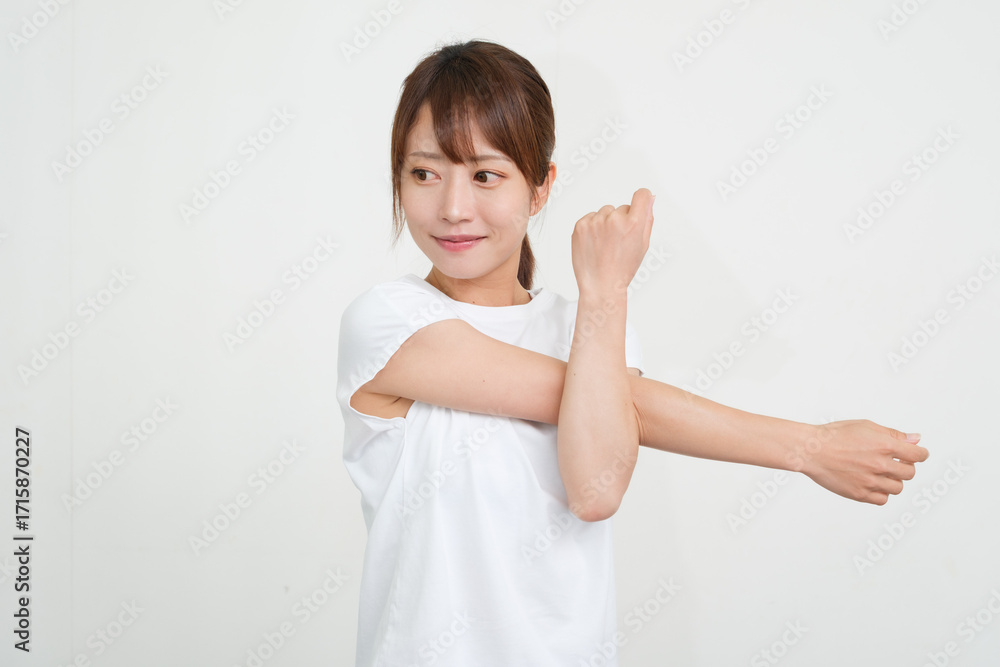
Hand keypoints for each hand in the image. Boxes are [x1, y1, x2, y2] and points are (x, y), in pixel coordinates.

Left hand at [571, 188, 654, 294]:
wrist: (600, 285)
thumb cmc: (623, 269)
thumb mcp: (643, 245)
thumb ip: (648, 219)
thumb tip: (651, 198)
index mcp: (634, 224)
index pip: (642, 194)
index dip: (642, 199)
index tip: (640, 204)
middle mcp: (614, 220)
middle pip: (622, 207)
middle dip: (622, 220)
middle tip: (618, 242)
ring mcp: (595, 222)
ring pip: (605, 212)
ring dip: (606, 223)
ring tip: (605, 244)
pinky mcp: (581, 225)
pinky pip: (590, 217)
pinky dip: (592, 227)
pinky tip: (595, 243)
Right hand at [792, 419, 928, 504]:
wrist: (811, 450)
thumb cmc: (835, 435)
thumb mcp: (866, 426)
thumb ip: (893, 434)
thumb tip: (915, 439)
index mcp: (884, 445)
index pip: (918, 455)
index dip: (920, 454)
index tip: (916, 454)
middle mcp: (879, 464)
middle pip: (909, 473)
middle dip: (904, 467)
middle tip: (892, 462)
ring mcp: (870, 481)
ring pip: (897, 487)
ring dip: (892, 480)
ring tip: (878, 472)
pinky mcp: (860, 494)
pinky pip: (882, 499)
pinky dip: (881, 493)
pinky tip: (872, 483)